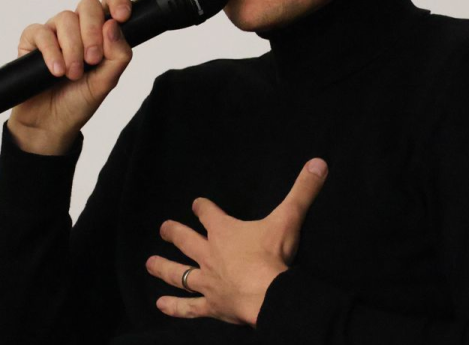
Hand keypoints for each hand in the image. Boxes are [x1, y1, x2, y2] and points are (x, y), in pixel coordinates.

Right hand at [7, 0, 133, 154]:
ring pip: (65, 18)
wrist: (50, 124)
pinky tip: (56, 71)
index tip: (122, 16)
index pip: (111, 0)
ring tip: (72, 74)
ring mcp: (54, 32)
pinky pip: (41, 32)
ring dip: (72, 48)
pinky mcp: (31, 42)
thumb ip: (118, 55)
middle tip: (92, 60)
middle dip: (92, 32)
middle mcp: (78, 28)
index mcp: (101, 32)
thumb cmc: (79, 101)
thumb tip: (113, 24)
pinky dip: (51, 52)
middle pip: (88, 5)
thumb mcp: (107, 81)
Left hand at [145, 158, 328, 325]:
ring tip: (149, 263)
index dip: (202, 207)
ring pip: (180, 273)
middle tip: (163, 229)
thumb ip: (302, 191)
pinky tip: (160, 305)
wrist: (267, 293)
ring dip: (164, 267)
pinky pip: (188, 306)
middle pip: (185, 240)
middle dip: (173, 233)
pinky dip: (175, 306)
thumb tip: (318, 163)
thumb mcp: (289, 218)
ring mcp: (207, 281)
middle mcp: (209, 254)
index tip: (196, 203)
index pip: (208, 213)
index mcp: (224, 232)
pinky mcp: (211, 305)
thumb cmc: (273, 255)